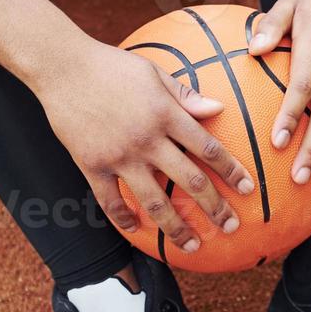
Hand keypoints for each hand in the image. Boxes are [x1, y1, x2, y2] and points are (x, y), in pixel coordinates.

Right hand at [39, 40, 255, 250]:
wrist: (61, 68)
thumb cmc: (111, 66)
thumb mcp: (153, 73)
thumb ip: (185, 95)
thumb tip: (218, 109)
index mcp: (166, 114)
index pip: (208, 148)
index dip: (232, 171)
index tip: (249, 188)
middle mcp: (146, 139)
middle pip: (189, 180)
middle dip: (215, 207)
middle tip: (231, 226)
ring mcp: (119, 156)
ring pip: (154, 201)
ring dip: (176, 227)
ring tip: (193, 245)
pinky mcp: (92, 165)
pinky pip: (110, 201)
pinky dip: (124, 218)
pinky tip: (137, 228)